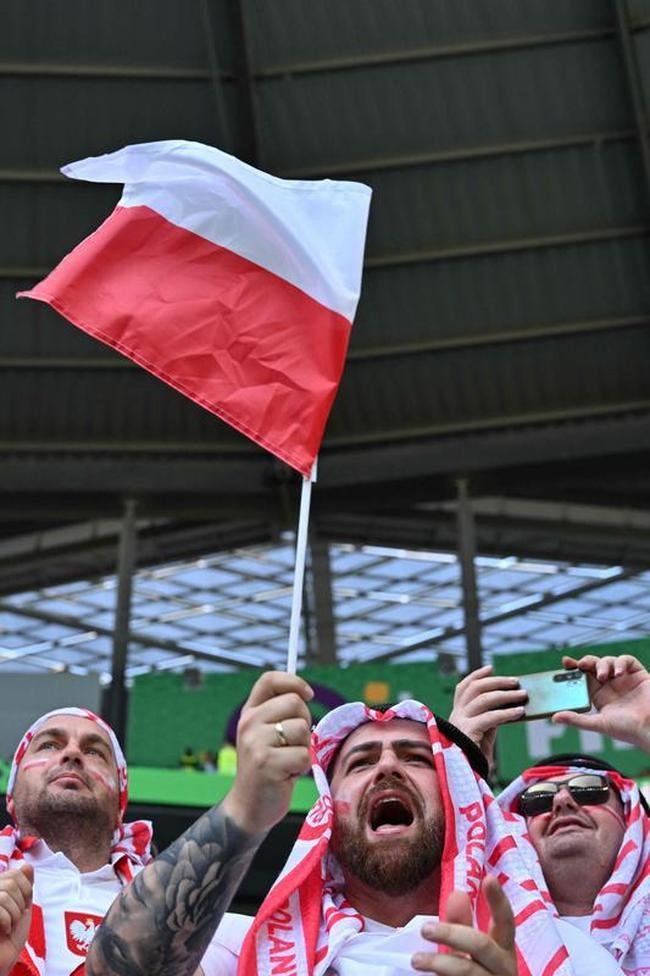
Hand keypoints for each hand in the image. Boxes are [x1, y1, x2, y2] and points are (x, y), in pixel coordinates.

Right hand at [0, 864, 32, 975]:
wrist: (3, 961)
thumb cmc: (11, 938)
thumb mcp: (22, 908)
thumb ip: (25, 887)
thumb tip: (28, 866)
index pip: (16, 873)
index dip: (26, 890)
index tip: (22, 907)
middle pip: (11, 882)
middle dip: (20, 903)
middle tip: (15, 919)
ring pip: (4, 895)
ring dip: (14, 914)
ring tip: (9, 925)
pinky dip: (6, 921)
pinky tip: (3, 930)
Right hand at [221, 671, 312, 834]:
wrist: (249, 807)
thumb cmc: (268, 767)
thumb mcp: (266, 735)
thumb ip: (280, 714)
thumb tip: (305, 692)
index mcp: (249, 713)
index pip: (269, 680)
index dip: (293, 681)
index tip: (308, 694)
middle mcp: (249, 724)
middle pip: (295, 703)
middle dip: (305, 722)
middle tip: (294, 743)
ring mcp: (256, 744)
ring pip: (302, 729)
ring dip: (304, 748)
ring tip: (288, 761)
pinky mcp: (267, 764)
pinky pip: (304, 756)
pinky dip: (302, 768)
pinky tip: (287, 775)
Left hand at [412, 876, 516, 974]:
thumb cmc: (479, 974)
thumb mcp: (472, 950)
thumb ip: (463, 925)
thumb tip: (457, 893)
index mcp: (504, 950)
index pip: (506, 922)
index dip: (499, 901)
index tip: (489, 878)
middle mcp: (504, 968)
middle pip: (482, 945)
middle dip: (452, 934)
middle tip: (425, 929)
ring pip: (468, 971)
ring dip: (439, 964)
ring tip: (415, 960)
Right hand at [448, 665, 526, 765]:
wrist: (461, 778)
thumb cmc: (473, 758)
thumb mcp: (481, 734)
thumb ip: (489, 719)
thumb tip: (508, 705)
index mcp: (457, 714)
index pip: (463, 687)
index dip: (476, 675)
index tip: (490, 667)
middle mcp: (456, 715)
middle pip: (475, 688)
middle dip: (496, 682)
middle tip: (516, 682)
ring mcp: (460, 722)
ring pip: (483, 699)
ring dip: (505, 694)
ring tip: (523, 695)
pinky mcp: (468, 733)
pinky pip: (490, 718)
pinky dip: (506, 712)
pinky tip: (520, 712)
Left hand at [553, 654, 649, 751]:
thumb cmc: (628, 730)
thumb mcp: (599, 724)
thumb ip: (577, 720)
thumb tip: (554, 717)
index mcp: (599, 696)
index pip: (583, 677)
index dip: (574, 669)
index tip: (565, 663)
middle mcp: (610, 686)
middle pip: (593, 666)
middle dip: (586, 662)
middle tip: (580, 664)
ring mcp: (624, 679)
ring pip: (608, 661)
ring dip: (602, 664)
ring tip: (603, 676)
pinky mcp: (638, 674)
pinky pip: (627, 661)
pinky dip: (621, 663)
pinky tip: (618, 673)